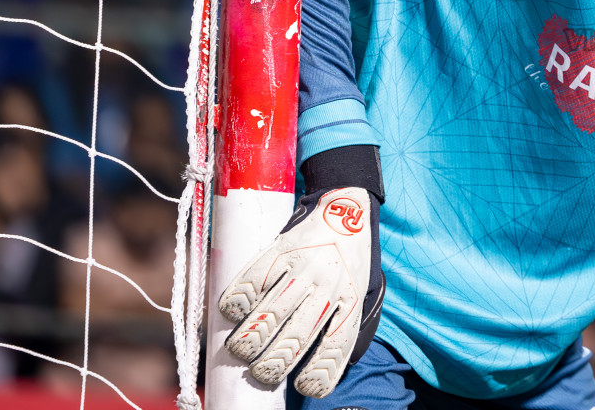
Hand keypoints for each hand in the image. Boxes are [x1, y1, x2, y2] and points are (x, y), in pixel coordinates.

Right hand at [217, 147, 385, 399]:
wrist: (347, 206)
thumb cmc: (350, 260)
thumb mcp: (362, 292)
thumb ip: (344, 327)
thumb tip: (320, 372)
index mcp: (352, 301)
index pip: (336, 347)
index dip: (318, 375)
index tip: (303, 388)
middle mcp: (329, 286)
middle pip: (296, 338)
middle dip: (272, 366)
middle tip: (261, 372)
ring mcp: (304, 268)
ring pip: (270, 314)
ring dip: (249, 340)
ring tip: (240, 350)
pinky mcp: (281, 249)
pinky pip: (252, 281)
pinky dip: (236, 301)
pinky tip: (232, 312)